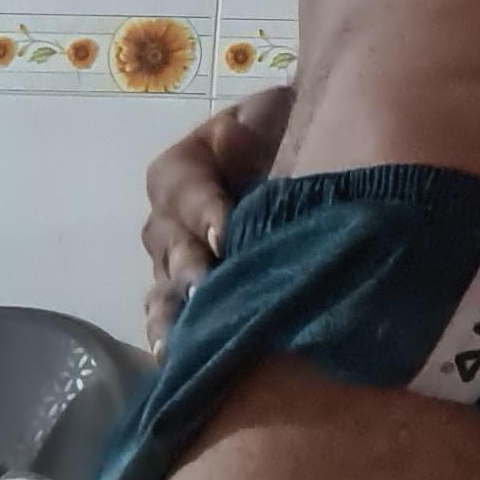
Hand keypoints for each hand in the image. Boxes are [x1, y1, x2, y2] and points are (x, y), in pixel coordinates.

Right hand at [140, 85, 293, 355]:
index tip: (224, 235)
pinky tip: (175, 363)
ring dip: (171, 313)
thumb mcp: (275, 116)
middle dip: (187, 268)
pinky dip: (174, 339)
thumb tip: (227, 139)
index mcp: (186, 167)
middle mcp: (173, 217)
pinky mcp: (194, 298)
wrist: (316, 159)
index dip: (202, 211)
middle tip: (206, 289)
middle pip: (168, 244)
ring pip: (163, 287)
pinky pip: (174, 319)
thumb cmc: (289, 132)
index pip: (182, 188)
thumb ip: (253, 130)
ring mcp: (179, 262)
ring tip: (177, 342)